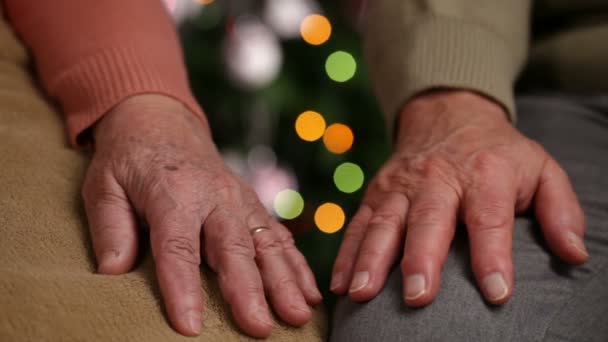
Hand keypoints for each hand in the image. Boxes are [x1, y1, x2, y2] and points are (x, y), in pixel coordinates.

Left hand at [82, 95, 320, 336]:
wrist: (162, 121)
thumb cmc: (129, 158)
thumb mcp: (103, 185)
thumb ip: (110, 227)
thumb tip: (114, 272)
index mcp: (173, 192)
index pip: (178, 246)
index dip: (183, 288)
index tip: (190, 326)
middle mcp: (214, 196)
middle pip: (233, 248)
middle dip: (249, 290)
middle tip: (260, 328)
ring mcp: (239, 199)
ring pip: (266, 243)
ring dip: (285, 281)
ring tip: (299, 315)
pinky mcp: (252, 204)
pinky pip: (279, 235)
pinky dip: (296, 264)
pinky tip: (311, 291)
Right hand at [330, 90, 587, 305]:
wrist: (447, 113)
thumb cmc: (496, 153)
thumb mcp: (540, 168)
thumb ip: (560, 210)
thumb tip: (575, 254)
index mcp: (484, 174)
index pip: (489, 217)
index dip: (493, 254)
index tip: (495, 291)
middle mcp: (437, 178)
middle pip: (428, 219)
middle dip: (420, 258)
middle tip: (417, 296)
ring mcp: (401, 185)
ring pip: (383, 223)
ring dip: (371, 258)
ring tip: (361, 293)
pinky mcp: (377, 193)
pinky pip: (358, 224)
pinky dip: (346, 253)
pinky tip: (340, 283)